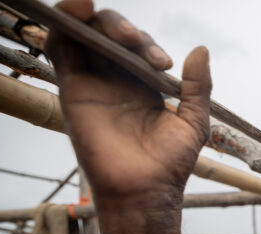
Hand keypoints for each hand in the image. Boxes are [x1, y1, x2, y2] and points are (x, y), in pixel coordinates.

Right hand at [46, 0, 210, 210]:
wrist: (146, 190)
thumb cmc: (170, 164)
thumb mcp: (194, 121)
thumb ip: (199, 86)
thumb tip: (201, 50)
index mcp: (142, 86)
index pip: (137, 48)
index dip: (147, 45)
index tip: (163, 64)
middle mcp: (115, 81)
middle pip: (109, 35)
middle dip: (123, 28)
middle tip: (137, 43)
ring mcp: (93, 83)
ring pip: (85, 35)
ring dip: (97, 21)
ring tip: (116, 28)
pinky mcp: (73, 89)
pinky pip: (60, 48)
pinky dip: (65, 24)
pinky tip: (80, 14)